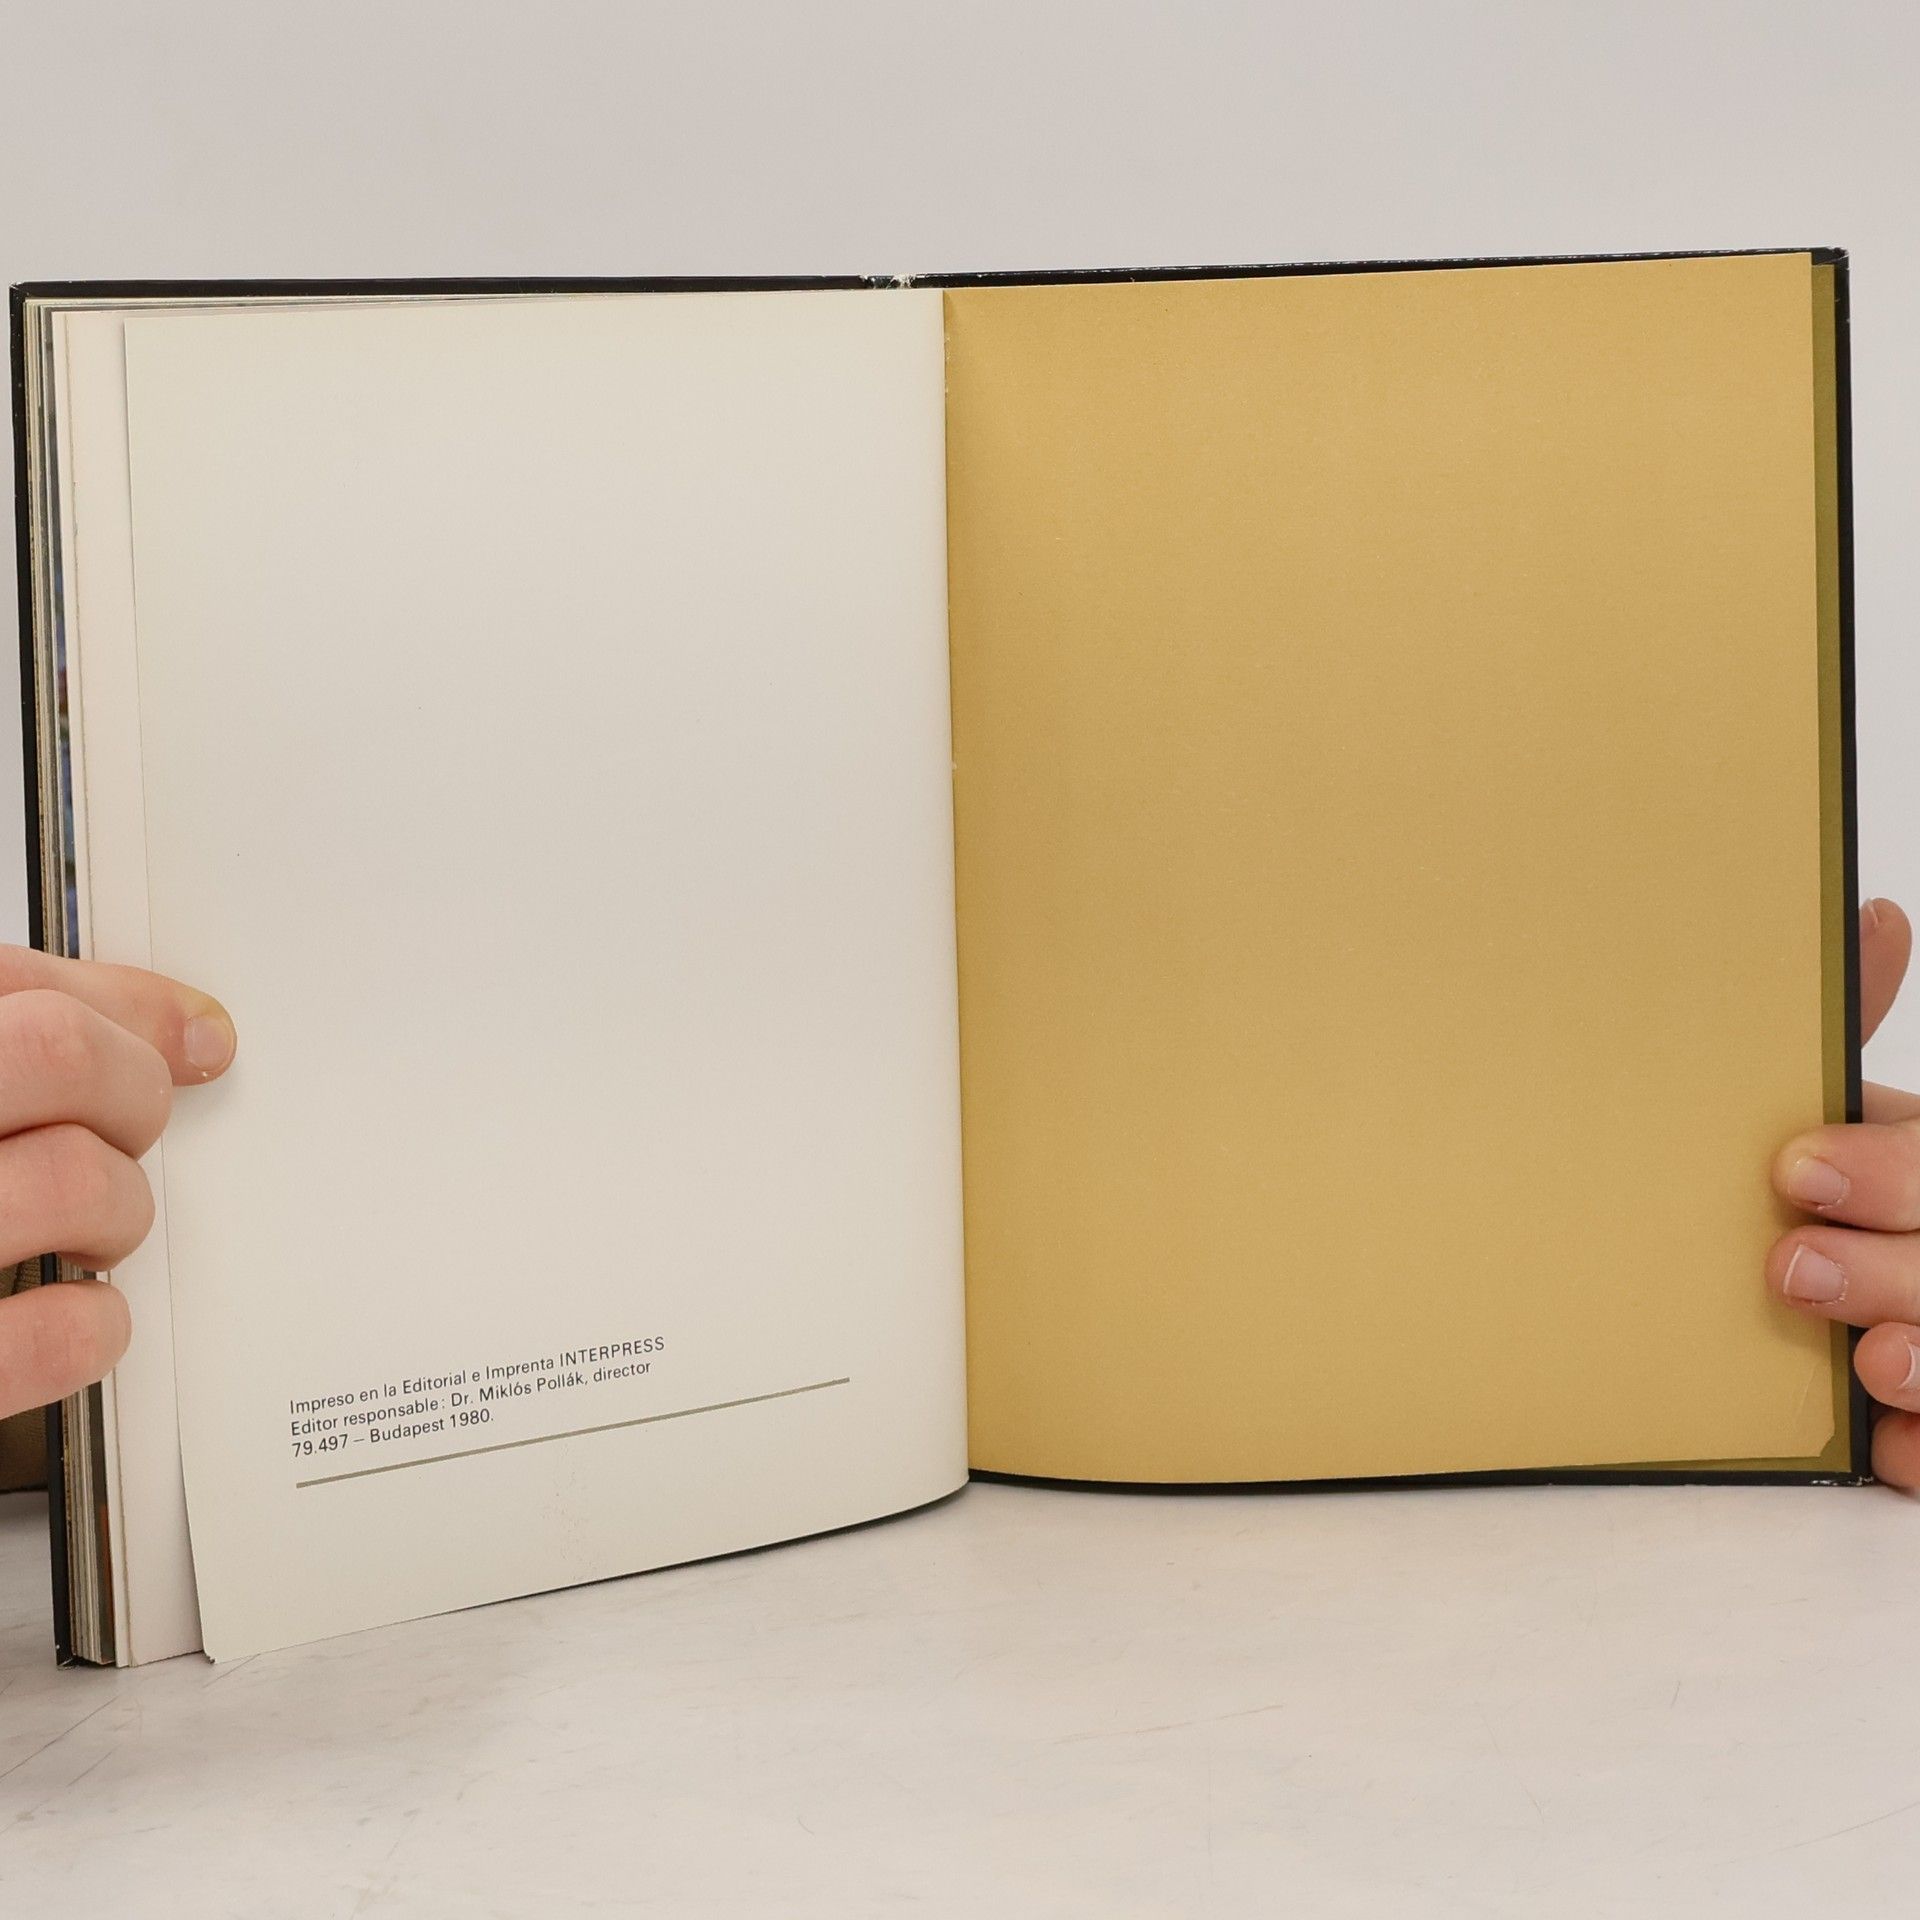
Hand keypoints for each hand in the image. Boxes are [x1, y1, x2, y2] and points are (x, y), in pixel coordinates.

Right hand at [0, 947, 234, 1420]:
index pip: (16, 981)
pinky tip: (75, 1315)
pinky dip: (91, 1326)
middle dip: (127, 1094)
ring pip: (74, 1182)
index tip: (165, 1044)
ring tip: (87, 1232)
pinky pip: (46, 1337)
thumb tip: (181, 1027)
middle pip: (56, 1054)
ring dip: (119, 1212)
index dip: (114, 1012)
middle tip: (120, 1134)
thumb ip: (21, 1018)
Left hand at [1769, 898, 1919, 1485]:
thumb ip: (1844, 1025)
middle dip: (1889, 1271)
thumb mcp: (1839, 1112)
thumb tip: (1872, 915)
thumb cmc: (1832, 1186)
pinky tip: (1879, 1442)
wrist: (1815, 1261)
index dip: (1886, 1173)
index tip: (1793, 1169)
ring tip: (1866, 1362)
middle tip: (1789, 1266)